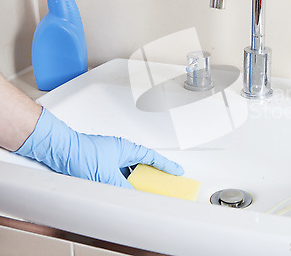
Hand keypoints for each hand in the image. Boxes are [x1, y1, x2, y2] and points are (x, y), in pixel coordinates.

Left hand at [15, 108, 183, 188]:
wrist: (59, 150)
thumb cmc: (80, 153)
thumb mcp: (106, 175)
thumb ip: (121, 187)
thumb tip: (131, 195)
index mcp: (126, 148)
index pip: (152, 158)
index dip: (166, 166)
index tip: (176, 171)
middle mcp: (119, 151)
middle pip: (141, 166)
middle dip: (148, 177)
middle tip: (157, 186)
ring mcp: (109, 157)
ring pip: (127, 172)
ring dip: (131, 181)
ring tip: (134, 192)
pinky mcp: (98, 164)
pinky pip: (115, 174)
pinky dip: (119, 182)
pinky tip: (117, 190)